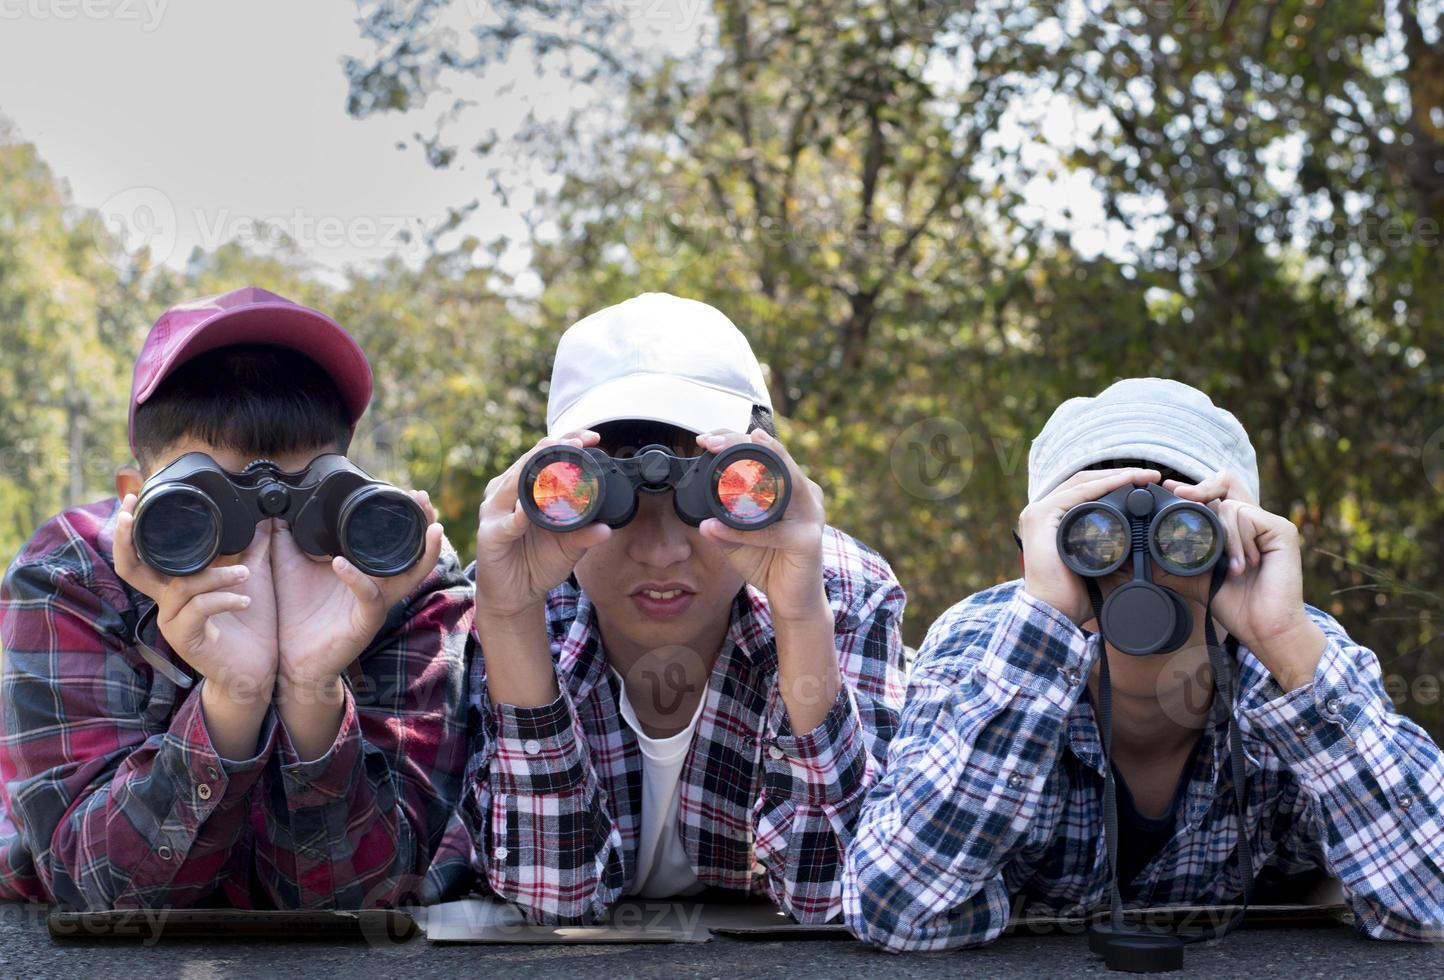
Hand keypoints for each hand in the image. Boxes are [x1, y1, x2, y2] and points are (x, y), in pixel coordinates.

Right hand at [114, 494, 278, 699]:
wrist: (258, 671)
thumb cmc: (250, 627)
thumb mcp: (252, 579)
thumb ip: (252, 550)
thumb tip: (262, 517)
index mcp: (176, 586)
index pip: (142, 556)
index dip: (130, 530)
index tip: (133, 499)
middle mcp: (167, 603)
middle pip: (131, 569)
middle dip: (128, 538)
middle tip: (132, 512)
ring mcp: (173, 622)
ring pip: (182, 586)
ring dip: (216, 575)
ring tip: (245, 574)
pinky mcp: (186, 639)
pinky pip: (198, 609)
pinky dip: (222, 599)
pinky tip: (244, 599)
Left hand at [271, 490, 444, 688]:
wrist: (290, 659)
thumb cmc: (297, 613)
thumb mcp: (290, 566)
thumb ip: (286, 537)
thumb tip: (277, 508)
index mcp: (367, 571)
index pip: (397, 541)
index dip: (410, 519)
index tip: (412, 493)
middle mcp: (379, 586)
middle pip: (416, 554)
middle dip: (426, 526)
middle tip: (424, 500)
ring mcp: (376, 604)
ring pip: (410, 575)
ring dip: (423, 551)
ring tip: (429, 528)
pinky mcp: (365, 622)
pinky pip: (369, 597)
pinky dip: (357, 579)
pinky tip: (341, 563)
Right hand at [473, 430, 612, 622]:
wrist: (515, 595)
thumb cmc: (537, 563)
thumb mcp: (569, 547)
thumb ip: (585, 534)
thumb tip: (606, 528)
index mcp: (525, 489)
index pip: (543, 456)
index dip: (566, 443)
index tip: (591, 438)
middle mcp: (507, 494)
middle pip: (528, 462)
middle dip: (553, 448)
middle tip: (578, 442)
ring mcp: (495, 513)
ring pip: (512, 483)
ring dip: (532, 469)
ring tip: (551, 457)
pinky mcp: (490, 536)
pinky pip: (505, 524)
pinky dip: (516, 517)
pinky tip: (526, 512)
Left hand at [694, 429, 828, 622]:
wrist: (793, 601)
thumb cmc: (770, 564)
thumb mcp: (739, 539)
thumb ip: (723, 525)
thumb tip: (701, 520)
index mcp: (791, 487)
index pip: (766, 452)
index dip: (736, 440)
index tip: (706, 438)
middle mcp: (806, 494)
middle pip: (775, 458)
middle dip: (741, 444)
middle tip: (711, 441)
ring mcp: (811, 515)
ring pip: (783, 483)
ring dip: (751, 470)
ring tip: (724, 458)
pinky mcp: (808, 541)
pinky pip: (772, 532)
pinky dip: (742, 530)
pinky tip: (718, 527)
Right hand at [1018, 468, 1163, 625]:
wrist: (1056, 612)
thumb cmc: (1073, 595)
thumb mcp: (1100, 567)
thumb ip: (1116, 555)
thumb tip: (1145, 549)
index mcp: (1052, 521)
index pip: (1085, 492)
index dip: (1115, 484)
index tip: (1145, 484)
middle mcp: (1042, 512)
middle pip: (1084, 483)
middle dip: (1119, 476)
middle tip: (1151, 476)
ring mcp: (1039, 512)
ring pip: (1083, 483)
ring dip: (1116, 476)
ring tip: (1144, 476)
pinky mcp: (1041, 515)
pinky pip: (1079, 493)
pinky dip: (1104, 484)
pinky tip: (1126, 481)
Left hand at [1160, 472, 1323, 688]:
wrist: (1261, 629)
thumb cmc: (1232, 604)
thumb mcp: (1194, 577)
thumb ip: (1171, 562)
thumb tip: (1135, 555)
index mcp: (1235, 528)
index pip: (1215, 493)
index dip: (1194, 489)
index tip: (1169, 489)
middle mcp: (1253, 520)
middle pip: (1227, 481)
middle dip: (1201, 488)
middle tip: (1182, 496)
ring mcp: (1269, 523)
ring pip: (1229, 505)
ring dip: (1221, 536)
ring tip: (1230, 567)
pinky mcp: (1282, 530)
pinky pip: (1246, 516)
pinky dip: (1236, 541)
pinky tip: (1242, 567)